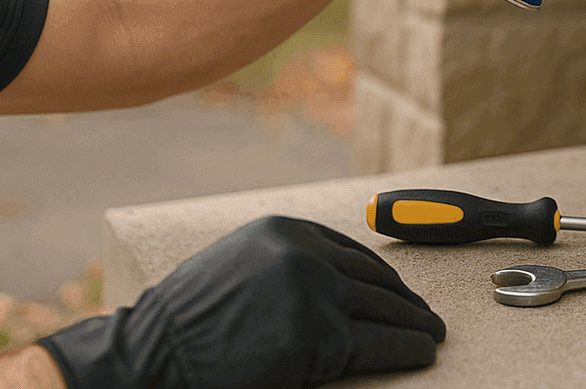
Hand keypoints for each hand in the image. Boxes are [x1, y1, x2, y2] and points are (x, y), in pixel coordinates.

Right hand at [39, 215, 445, 388]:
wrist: (153, 356)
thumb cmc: (187, 322)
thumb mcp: (236, 267)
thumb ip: (282, 264)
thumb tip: (332, 278)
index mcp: (284, 230)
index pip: (350, 249)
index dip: (381, 274)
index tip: (398, 288)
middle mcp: (305, 254)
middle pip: (373, 277)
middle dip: (403, 299)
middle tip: (426, 314)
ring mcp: (316, 293)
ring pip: (384, 309)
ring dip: (415, 323)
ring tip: (432, 334)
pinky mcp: (321, 337)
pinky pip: (379, 343)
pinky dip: (406, 348)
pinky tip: (421, 351)